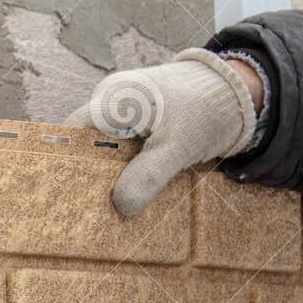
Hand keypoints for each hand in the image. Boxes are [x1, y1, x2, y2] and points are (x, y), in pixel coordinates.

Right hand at [67, 49, 260, 216]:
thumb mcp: (178, 146)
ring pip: (102, 149)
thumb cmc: (205, 109)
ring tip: (108, 205)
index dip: (64, 164)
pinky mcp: (137, 123)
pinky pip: (120, 149)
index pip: (71, 134)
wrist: (238, 92)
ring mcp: (123, 112)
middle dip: (86, 176)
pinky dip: (123, 170)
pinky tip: (129, 191)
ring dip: (107, 176)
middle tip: (89, 209)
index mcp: (113, 98)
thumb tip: (121, 206)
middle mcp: (111, 101)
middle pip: (83, 144)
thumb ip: (148, 176)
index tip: (67, 196)